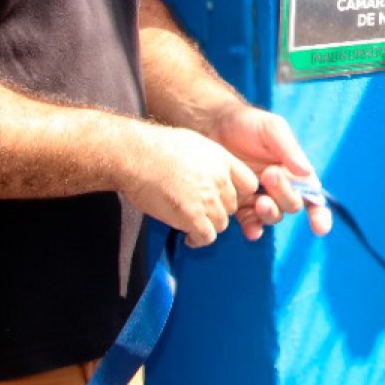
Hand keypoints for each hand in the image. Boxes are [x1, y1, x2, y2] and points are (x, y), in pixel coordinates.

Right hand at [118, 123, 259, 247]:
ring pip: (221, 224)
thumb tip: (209, 170)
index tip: (223, 198)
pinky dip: (198, 240)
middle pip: (233, 206)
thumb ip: (209, 160)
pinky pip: (207, 236)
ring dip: (207, 226)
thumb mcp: (194, 143)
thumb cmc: (155, 147)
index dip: (238, 194)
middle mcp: (219, 179)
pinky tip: (188, 237)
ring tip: (191, 224)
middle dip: (218, 211)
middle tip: (200, 212)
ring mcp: (207, 199)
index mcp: (221, 160)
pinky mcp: (192, 216)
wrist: (134, 155)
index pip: (249, 184)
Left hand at [207, 104, 330, 238]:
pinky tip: (251, 230)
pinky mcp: (239, 203)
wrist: (214, 125)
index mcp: (295, 172)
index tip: (320, 227)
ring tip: (259, 202)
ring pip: (273, 216)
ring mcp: (260, 197)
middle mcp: (281, 188)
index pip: (313, 196)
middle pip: (292, 205)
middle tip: (269, 175)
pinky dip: (253, 228)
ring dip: (269, 213)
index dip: (320, 215)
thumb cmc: (248, 123)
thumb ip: (289, 149)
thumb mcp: (273, 129)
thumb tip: (307, 172)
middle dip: (284, 195)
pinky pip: (250, 222)